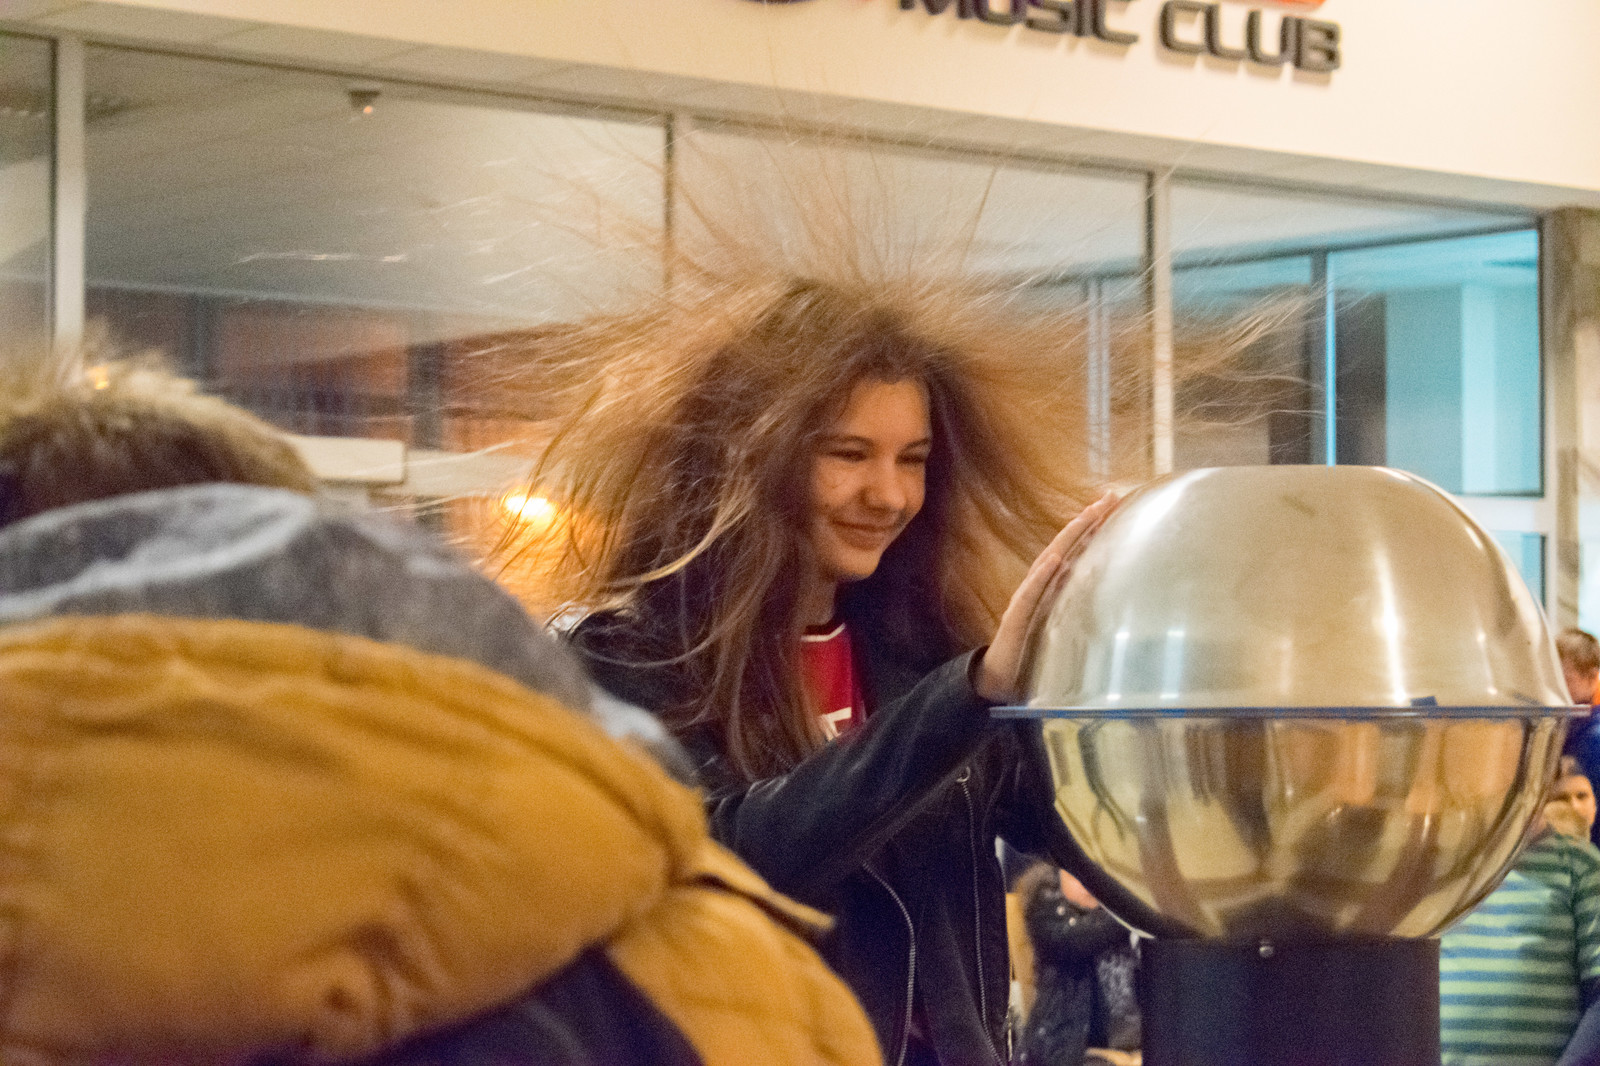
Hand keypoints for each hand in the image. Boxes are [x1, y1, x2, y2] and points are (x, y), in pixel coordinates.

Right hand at [973, 492, 1118, 703]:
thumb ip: (1078, 614)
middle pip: (1063, 547)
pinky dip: (1042, 575)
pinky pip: (1030, 594)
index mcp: (1049, 589)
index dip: (1091, 528)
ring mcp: (1025, 601)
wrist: (997, 682)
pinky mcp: (1016, 620)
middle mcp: (1037, 588)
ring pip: (1048, 562)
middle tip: (1109, 497)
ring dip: (1067, 538)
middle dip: (1086, 521)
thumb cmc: (1031, 657)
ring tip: (1087, 517)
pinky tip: (1054, 559)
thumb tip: (1112, 604)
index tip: (1113, 504)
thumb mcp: (1062, 631)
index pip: (1072, 551)